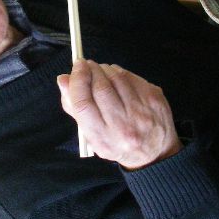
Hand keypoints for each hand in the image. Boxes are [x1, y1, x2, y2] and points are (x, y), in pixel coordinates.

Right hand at [57, 60, 181, 168]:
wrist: (154, 153)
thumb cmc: (117, 142)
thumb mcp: (91, 135)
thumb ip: (74, 107)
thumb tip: (63, 79)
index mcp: (103, 138)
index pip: (83, 103)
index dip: (77, 80)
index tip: (76, 67)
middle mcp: (123, 126)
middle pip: (100, 87)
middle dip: (91, 70)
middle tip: (86, 65)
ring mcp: (142, 112)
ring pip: (117, 78)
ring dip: (105, 69)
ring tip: (100, 70)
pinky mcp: (155, 99)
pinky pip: (132, 77)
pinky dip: (120, 72)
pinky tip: (117, 76)